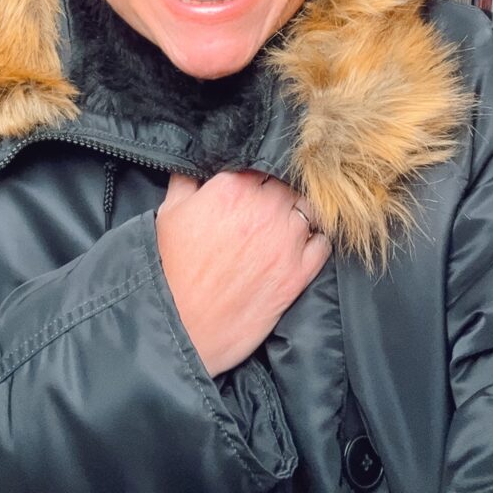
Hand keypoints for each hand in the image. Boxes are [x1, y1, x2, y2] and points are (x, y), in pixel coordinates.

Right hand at [156, 171, 330, 376]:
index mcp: (232, 187)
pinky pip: (323, 245)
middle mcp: (264, 208)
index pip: (260, 165)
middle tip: (267, 208)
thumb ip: (188, 180)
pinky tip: (303, 247)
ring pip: (308, 211)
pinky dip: (316, 242)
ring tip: (284, 227)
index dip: (256, 176)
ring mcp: (286, 241)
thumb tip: (200, 165)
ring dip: (298, 216)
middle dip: (278, 194)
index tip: (253, 187)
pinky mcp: (298, 274)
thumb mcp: (169, 213)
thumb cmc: (170, 270)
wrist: (180, 326)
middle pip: (287, 185)